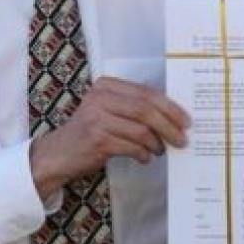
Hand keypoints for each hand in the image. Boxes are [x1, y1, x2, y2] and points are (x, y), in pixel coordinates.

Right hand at [30, 76, 189, 198]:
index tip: (186, 121)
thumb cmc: (90, 131)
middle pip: (146, 109)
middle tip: (182, 139)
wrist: (58, 154)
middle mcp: (100, 97)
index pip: (146, 92)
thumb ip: (134, 107)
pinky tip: (145, 158)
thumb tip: (174, 115)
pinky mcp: (96, 139)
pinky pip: (131, 146)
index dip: (170, 107)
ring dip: (156, 143)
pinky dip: (143, 154)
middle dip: (169, 125)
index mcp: (107, 85)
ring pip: (141, 130)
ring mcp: (97, 118)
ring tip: (160, 150)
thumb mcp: (109, 110)